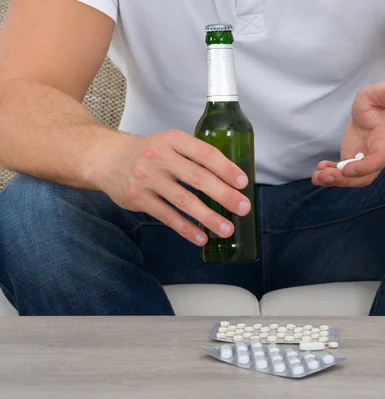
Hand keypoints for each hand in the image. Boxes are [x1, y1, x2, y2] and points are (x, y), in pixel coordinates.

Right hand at [89, 130, 250, 245]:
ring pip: (184, 201)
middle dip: (224, 195)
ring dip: (209, 217)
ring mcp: (147, 178)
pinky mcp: (138, 198)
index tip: (243, 182)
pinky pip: (167, 216)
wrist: (106, 158)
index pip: (205, 153)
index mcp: (173, 140)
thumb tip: (230, 181)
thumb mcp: (170, 143)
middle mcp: (159, 157)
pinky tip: (201, 237)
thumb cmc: (148, 153)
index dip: (226, 168)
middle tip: (243, 207)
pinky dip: (186, 228)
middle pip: (198, 178)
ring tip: (227, 229)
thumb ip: (194, 157)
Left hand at [312, 83, 384, 186]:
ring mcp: (365, 162)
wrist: (376, 113)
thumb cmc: (378, 103)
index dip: (363, 167)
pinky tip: (319, 171)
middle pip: (365, 176)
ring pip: (353, 179)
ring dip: (335, 180)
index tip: (346, 169)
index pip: (378, 159)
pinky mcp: (353, 162)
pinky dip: (331, 174)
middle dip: (345, 180)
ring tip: (317, 177)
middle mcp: (378, 157)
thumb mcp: (378, 94)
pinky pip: (343, 174)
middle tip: (325, 176)